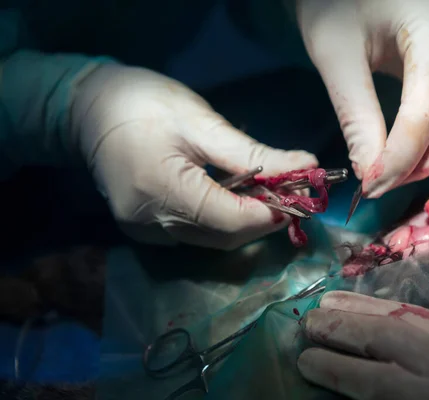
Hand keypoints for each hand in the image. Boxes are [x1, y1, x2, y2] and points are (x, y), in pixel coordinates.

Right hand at [70, 64, 317, 249]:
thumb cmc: (144, 104)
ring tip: (266, 190)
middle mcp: (152, 225)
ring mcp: (145, 232)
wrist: (88, 109)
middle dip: (264, 219)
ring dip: (245, 221)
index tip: (302, 194)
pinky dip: (222, 220)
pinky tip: (234, 196)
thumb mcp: (201, 122)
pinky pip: (195, 234)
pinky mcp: (144, 229)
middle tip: (290, 190)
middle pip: (224, 238)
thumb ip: (253, 152)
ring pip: (212, 240)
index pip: (232, 222)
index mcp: (164, 193)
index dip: (272, 214)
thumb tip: (305, 166)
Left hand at [296, 0, 428, 197]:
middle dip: (423, 161)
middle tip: (381, 186)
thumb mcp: (336, 56)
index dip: (401, 155)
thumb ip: (356, 116)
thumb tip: (370, 175)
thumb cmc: (333, 3)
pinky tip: (403, 156)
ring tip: (389, 176)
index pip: (427, 107)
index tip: (370, 186)